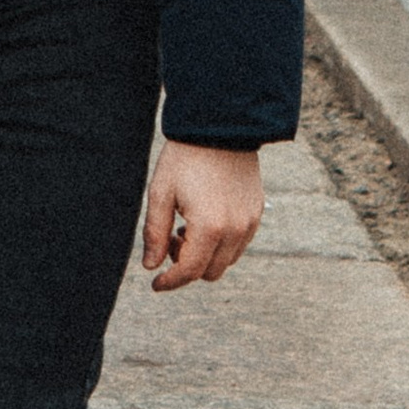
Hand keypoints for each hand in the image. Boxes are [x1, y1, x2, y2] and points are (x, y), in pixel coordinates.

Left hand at [143, 143, 263, 290]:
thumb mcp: (161, 193)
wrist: (219, 126)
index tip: (156, 283)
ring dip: (205, 256)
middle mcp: (235, 230)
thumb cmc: (185, 158)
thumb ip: (155, 233)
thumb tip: (152, 266)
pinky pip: (239, 244)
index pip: (189, 271)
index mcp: (209, 227)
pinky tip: (205, 221)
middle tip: (170, 240)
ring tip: (186, 228)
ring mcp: (249, 222)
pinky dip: (221, 244)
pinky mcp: (256, 213)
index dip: (170, 282)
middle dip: (187, 266)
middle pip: (210, 272)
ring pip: (226, 261)